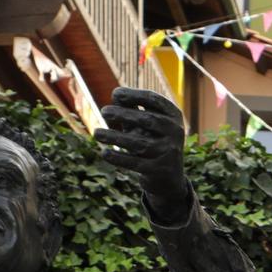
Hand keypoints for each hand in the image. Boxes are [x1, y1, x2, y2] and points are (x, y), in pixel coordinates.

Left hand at [96, 88, 191, 224]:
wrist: (168, 178)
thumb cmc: (152, 142)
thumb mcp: (145, 125)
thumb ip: (132, 110)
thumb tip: (115, 94)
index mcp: (173, 115)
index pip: (154, 100)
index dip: (135, 95)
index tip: (116, 94)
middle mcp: (175, 132)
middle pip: (147, 120)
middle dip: (124, 114)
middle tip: (104, 111)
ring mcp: (169, 152)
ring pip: (139, 143)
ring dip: (115, 137)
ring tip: (96, 133)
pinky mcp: (159, 170)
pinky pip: (135, 163)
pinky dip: (118, 158)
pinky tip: (105, 153)